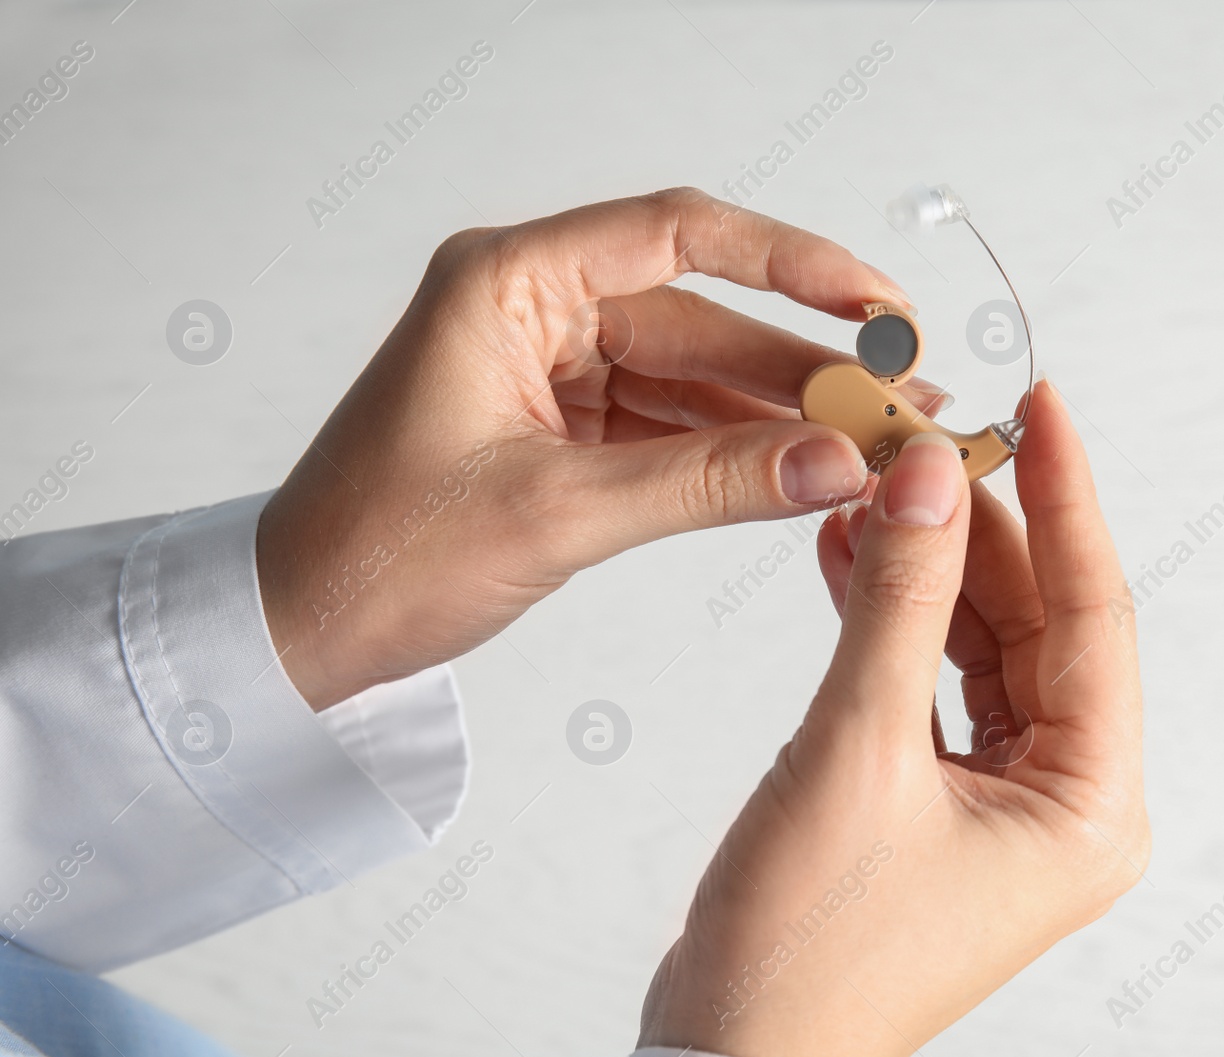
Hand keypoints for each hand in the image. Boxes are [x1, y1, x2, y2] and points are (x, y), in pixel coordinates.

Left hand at [256, 188, 943, 709]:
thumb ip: (708, 482)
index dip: (792, 262)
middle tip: (903, 397)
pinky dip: (735, 448)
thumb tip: (836, 460)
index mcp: (506, 282)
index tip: (878, 304)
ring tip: (878, 437)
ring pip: (695, 371)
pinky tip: (807, 466)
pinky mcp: (562, 423)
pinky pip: (670, 421)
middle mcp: (532, 306)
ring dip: (781, 408)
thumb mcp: (558, 512)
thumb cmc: (377, 556)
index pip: (676, 236)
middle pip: (701, 313)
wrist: (300, 632)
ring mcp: (549, 366)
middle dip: (804, 360)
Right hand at [637, 382, 1147, 1056]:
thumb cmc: (809, 949)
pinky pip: (938, 682)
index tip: (1044, 408)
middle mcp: (1064, 802)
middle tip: (928, 435)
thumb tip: (927, 478)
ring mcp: (1004, 803)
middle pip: (1038, 622)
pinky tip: (855, 557)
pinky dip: (898, 620)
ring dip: (931, 568)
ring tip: (877, 484)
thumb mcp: (858, 747)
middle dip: (981, 527)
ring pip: (985, 645)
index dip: (1066, 499)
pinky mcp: (943, 801)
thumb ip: (899, 600)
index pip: (1094, 613)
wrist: (737, 1055)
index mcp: (1087, 804)